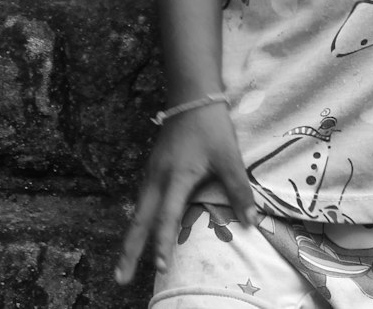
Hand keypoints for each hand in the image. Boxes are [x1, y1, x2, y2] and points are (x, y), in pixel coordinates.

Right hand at [115, 103, 257, 285]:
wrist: (192, 94)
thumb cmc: (212, 125)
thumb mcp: (229, 156)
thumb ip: (239, 190)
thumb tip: (252, 222)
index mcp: (176, 177)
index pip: (166, 217)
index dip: (162, 243)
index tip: (160, 267)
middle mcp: (158, 178)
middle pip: (140, 220)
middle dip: (129, 250)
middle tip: (119, 278)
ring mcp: (152, 172)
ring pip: (138, 210)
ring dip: (131, 236)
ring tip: (125, 261)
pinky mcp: (153, 166)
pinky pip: (141, 199)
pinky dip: (138, 219)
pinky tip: (140, 227)